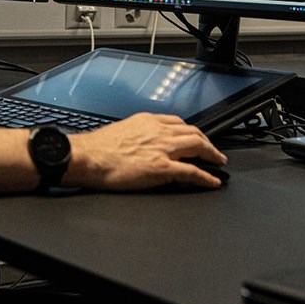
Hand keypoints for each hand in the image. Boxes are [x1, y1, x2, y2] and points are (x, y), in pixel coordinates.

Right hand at [66, 113, 226, 190]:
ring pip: (198, 147)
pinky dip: (206, 177)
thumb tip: (139, 143)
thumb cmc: (96, 148)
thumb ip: (136, 134)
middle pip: (193, 132)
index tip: (195, 137)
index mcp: (146, 121)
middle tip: (213, 151)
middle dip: (207, 142)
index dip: (191, 131)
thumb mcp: (120, 131)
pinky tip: (212, 182)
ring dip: (212, 154)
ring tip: (218, 162)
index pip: (177, 122)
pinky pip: (193, 172)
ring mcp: (162, 149)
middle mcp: (158, 131)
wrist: (86, 157)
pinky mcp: (162, 168)